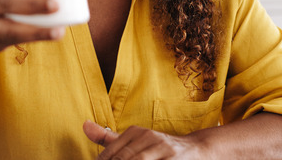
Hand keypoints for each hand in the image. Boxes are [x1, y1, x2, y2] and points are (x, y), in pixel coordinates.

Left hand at [83, 120, 205, 159]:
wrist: (197, 149)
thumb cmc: (160, 148)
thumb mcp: (134, 140)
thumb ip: (108, 137)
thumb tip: (84, 125)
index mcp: (136, 132)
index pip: (111, 154)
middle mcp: (149, 137)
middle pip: (124, 159)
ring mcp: (164, 149)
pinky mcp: (175, 159)